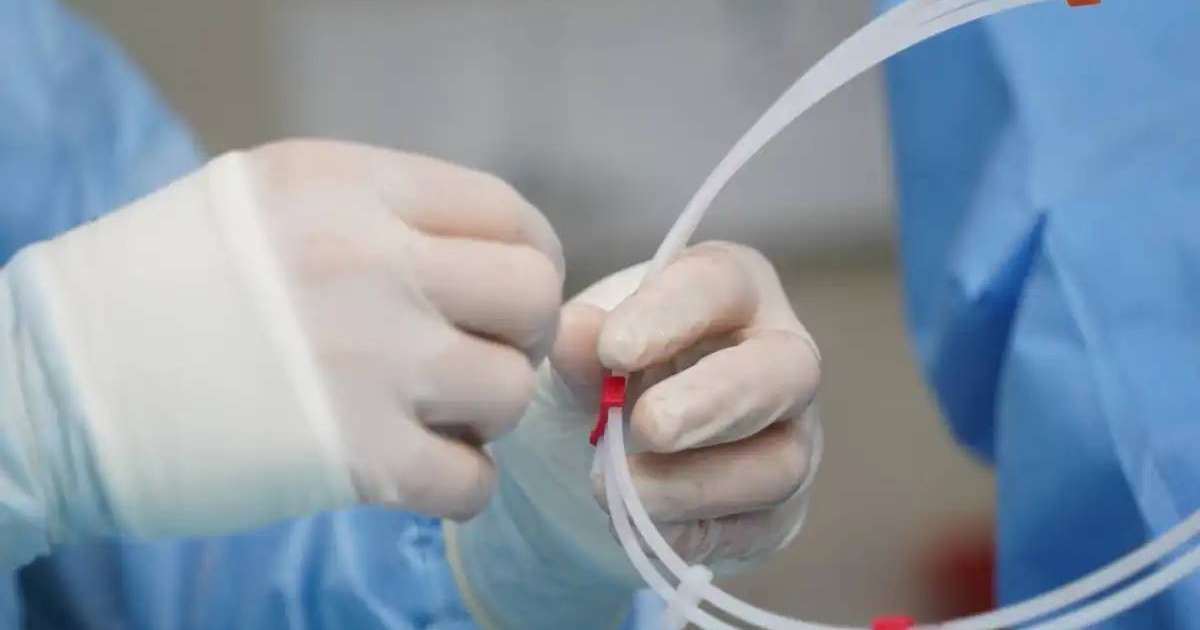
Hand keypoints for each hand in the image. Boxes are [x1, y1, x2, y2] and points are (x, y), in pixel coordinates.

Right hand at [5, 139, 563, 550]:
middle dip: (521, 331)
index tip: (505, 293)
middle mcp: (374, 264)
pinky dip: (460, 485)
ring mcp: (371, 362)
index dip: (529, 258)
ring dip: (486, 411)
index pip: (508, 213)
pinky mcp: (355, 460)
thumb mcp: (270, 200)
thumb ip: (380, 213)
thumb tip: (480, 253)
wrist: (59, 385)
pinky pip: (473, 483)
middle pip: (533, 295)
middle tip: (476, 351)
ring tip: (434, 412)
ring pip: (512, 390)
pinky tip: (418, 469)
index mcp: (351, 187)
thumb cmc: (162, 286)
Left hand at [495, 241, 820, 571]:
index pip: (721, 284)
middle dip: (715, 401)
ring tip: (620, 488)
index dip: (672, 316)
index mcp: (733, 289)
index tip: (612, 351)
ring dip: (697, 482)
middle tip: (649, 426)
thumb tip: (575, 332)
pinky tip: (641, 528)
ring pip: (780, 462)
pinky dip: (696, 532)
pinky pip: (756, 527)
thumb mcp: (582, 350)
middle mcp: (778, 356)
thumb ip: (582, 343)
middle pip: (785, 370)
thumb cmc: (607, 369)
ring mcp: (789, 435)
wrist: (606, 448)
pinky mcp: (778, 507)